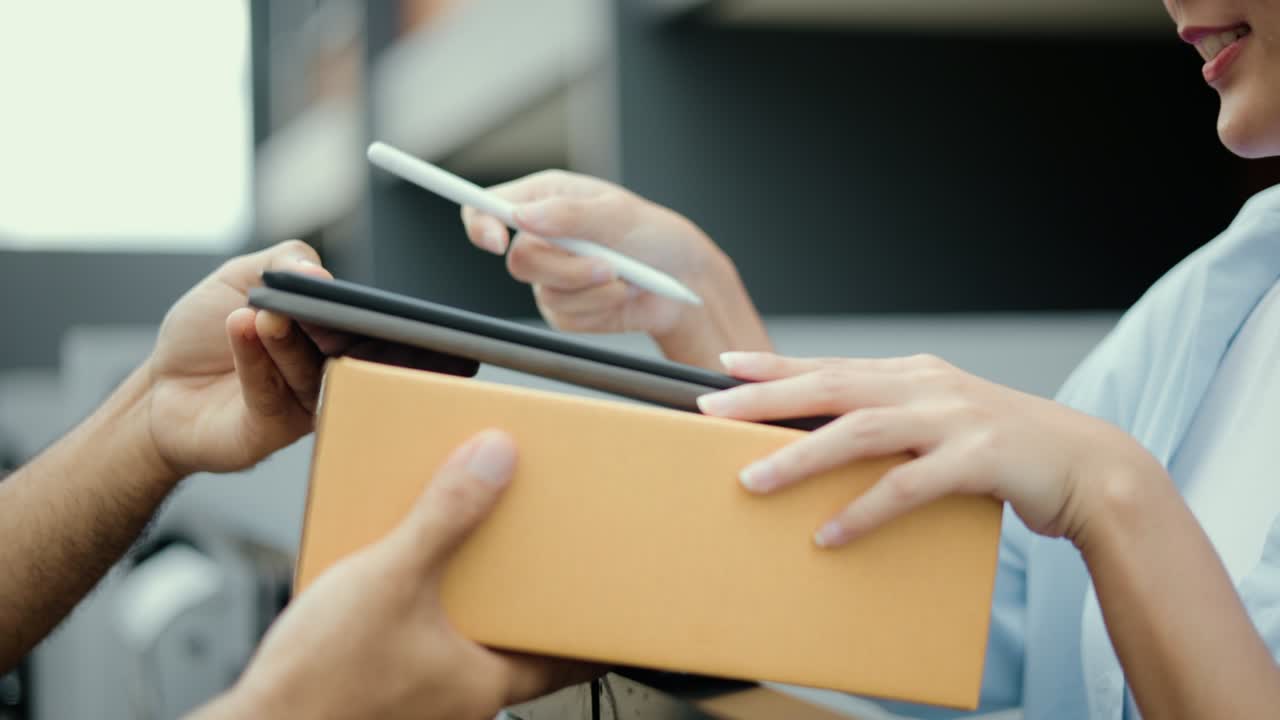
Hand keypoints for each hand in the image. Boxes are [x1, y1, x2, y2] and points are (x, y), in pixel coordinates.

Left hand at [145, 240, 475, 475]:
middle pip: (344, 346)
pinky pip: (271, 392)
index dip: (373, 311)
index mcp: (332, 333)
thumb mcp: (240, 277)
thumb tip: (316, 270)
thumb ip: (282, 261)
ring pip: (307, 368)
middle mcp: (327, 368)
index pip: (365, 320)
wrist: (160, 391)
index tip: (367, 299)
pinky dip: (255, 359)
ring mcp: (304, 400)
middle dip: (331, 323)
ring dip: (286, 339)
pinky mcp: (274, 428)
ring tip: (266, 313)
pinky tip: (242, 329)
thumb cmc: (205, 335)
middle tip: (316, 305)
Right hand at [196, 431, 594, 719]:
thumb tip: (496, 461)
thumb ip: (446, 516)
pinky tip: (398, 580)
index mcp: (483, 682)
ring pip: (466, 643)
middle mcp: (459, 699)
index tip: (618, 596)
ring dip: (471, 601)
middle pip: (517, 642)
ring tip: (464, 553)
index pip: (568, 659)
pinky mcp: (381, 693)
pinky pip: (422, 645)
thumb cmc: (317, 688)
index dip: (595, 626)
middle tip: (538, 553)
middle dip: (526, 596)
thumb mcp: (391, 579)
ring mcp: (420, 701)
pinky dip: (426, 611)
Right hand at [460, 170, 769, 368]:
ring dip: (592, 289)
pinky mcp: (565, 310)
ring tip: (626, 276)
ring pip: (546, 292)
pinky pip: (567, 317)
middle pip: (519, 261)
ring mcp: (551, 276)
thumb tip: (522, 215)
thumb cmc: (653, 233)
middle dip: (566, 268)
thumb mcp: (617, 213)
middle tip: (607, 266)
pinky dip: (600, 308)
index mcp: (545, 198)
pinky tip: (621, 294)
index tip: (496, 241)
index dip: (480, 224)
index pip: (488, 207)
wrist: (682, 280)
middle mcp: (542, 237)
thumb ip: (569, 214)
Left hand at [696, 352, 1167, 547]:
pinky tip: (829, 533)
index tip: (725, 364)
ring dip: (801, 457)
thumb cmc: (1006, 446)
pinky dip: (864, 510)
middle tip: (713, 411)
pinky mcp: (977, 459)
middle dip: (767, 397)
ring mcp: (952, 419)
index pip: (832, 365)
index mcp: (913, 374)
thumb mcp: (942, 419)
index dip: (776, 363)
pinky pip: (908, 487)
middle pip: (832, 386)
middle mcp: (927, 386)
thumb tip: (825, 437)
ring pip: (860, 432)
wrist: (1090, 466)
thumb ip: (892, 421)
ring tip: (752, 480)